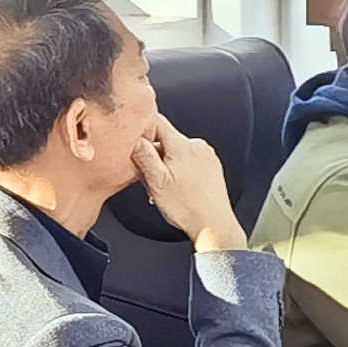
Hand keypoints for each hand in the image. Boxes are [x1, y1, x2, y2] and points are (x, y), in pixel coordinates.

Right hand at [134, 120, 242, 252]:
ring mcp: (206, 156)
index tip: (134, 142)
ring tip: (164, 188)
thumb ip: (144, 156)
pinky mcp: (212, 167)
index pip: (157, 122)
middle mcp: (197, 146)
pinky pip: (189, 161)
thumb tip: (135, 138)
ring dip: (166, 166)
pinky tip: (177, 189)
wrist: (214, 224)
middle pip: (166, 140)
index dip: (142, 129)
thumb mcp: (156, 181)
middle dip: (154, 156)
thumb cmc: (187, 207)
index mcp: (182, 145)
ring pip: (177, 153)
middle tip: (149, 177)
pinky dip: (179, 171)